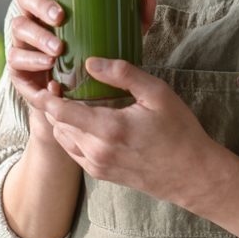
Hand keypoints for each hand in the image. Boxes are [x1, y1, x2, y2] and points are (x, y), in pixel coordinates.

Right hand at [7, 0, 156, 143]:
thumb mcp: (116, 36)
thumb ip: (132, 19)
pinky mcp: (18, 69)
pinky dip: (32, 65)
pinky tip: (48, 70)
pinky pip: (17, 62)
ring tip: (58, 49)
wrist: (75, 101)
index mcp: (51, 2)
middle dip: (40, 4)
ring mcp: (22, 42)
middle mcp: (32, 17)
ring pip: (19, 28)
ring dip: (37, 38)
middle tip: (60, 16)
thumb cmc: (94, 57)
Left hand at [29, 59, 220, 209]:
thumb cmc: (179, 131)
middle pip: (58, 124)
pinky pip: (74, 151)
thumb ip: (123, 74)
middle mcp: (97, 152)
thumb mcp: (157, 93)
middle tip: (57, 81)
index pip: (61, 112)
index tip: (45, 78)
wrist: (193, 175)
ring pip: (63, 139)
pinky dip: (71, 133)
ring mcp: (97, 166)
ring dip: (60, 119)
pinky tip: (83, 118)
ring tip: (67, 97)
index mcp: (109, 130)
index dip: (46, 95)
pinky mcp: (101, 174)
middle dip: (52, 104)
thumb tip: (91, 62)